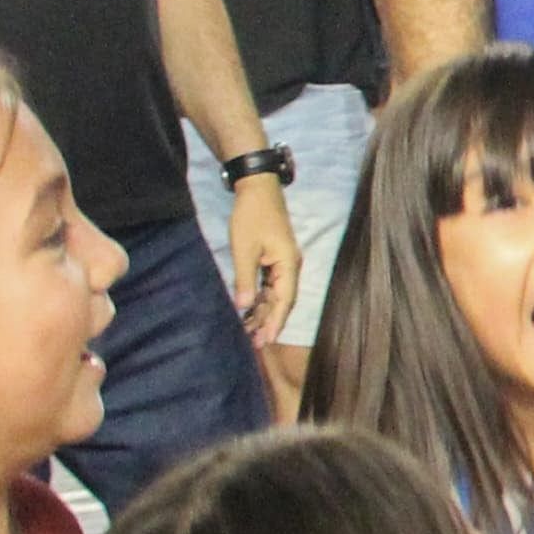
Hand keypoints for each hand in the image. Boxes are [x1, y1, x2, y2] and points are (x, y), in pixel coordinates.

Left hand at [224, 176, 298, 343]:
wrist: (258, 189)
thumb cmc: (251, 217)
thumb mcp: (244, 249)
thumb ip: (245, 279)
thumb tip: (243, 307)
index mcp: (288, 264)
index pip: (284, 300)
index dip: (275, 321)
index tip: (266, 341)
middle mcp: (290, 266)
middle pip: (282, 300)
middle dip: (270, 321)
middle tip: (256, 343)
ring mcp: (283, 262)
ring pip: (276, 293)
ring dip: (264, 311)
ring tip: (251, 331)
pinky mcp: (275, 258)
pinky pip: (270, 284)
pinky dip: (261, 298)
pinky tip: (251, 309)